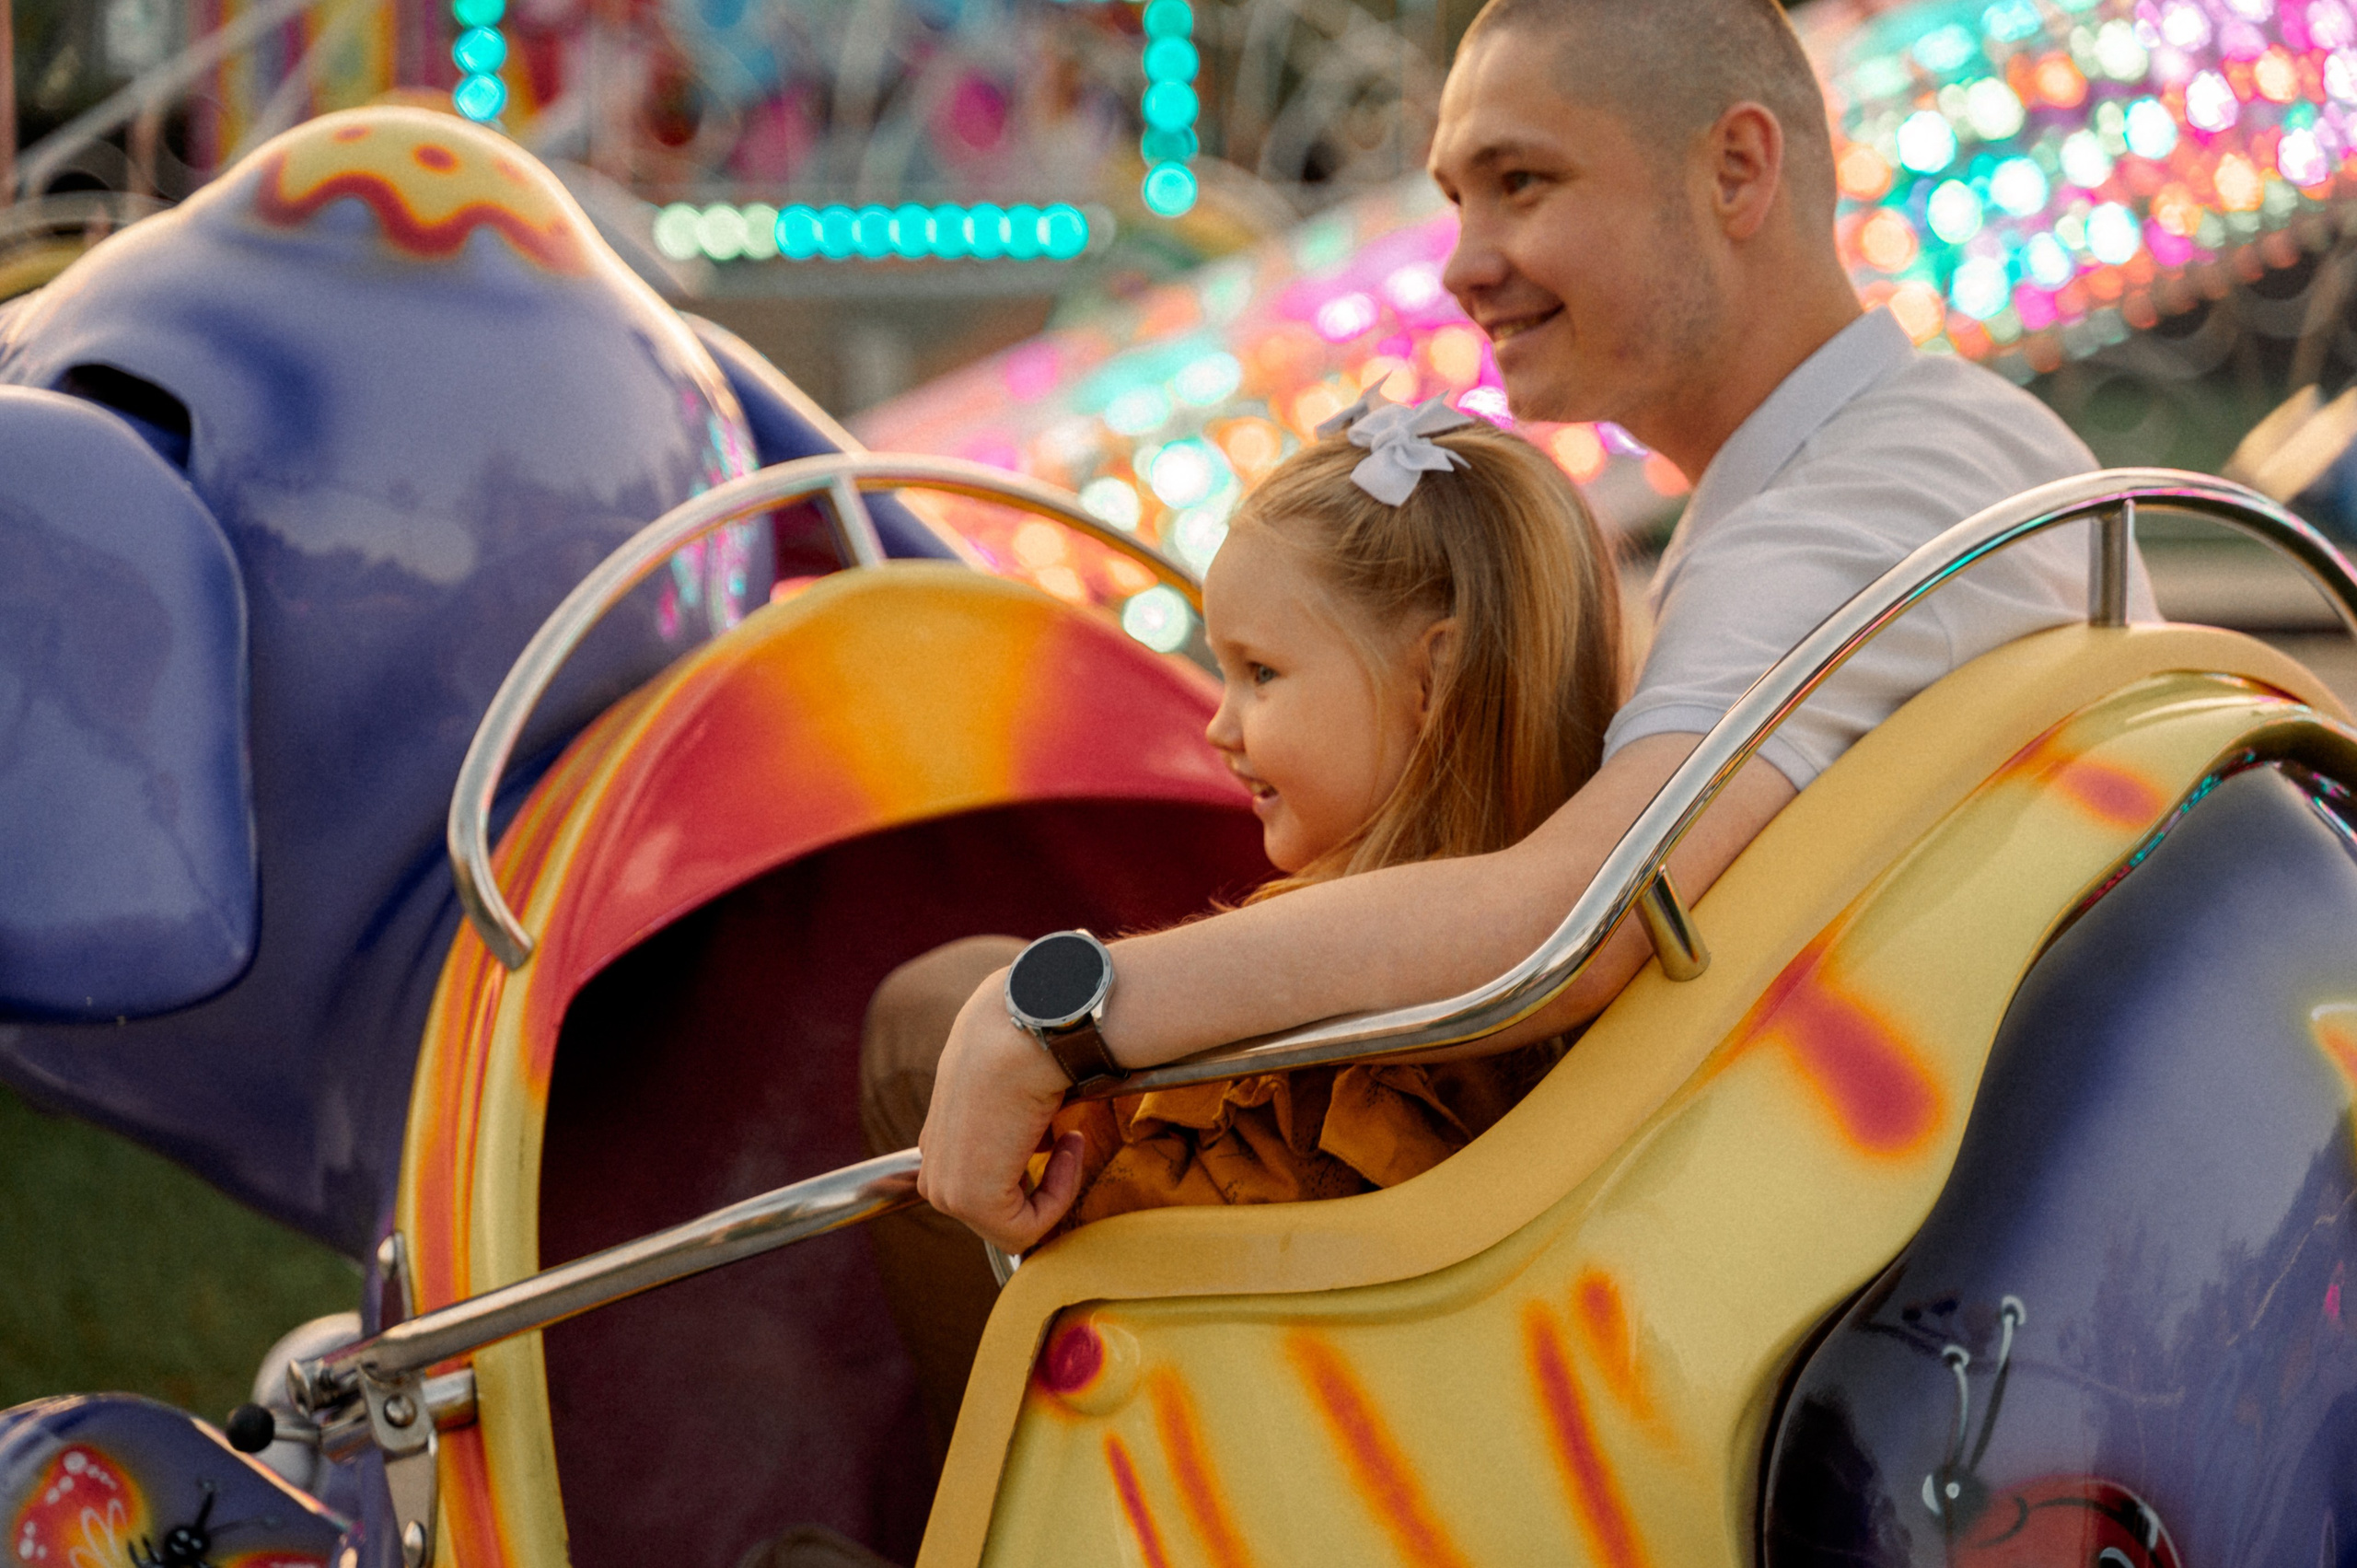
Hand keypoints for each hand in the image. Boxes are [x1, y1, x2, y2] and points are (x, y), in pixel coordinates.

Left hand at [916, 970, 1086, 1251]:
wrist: (1029, 1027)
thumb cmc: (1027, 1042)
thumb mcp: (1009, 1084)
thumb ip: (1013, 1122)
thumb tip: (1044, 1139)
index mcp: (940, 1137)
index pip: (986, 1181)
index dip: (1036, 1171)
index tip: (1063, 1135)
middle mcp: (934, 1164)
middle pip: (999, 1208)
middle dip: (1042, 1184)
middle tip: (1069, 1138)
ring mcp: (946, 1187)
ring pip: (1013, 1223)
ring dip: (1055, 1187)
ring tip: (1069, 1136)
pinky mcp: (970, 1201)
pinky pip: (1026, 1229)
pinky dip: (1059, 1195)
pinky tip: (1067, 1145)